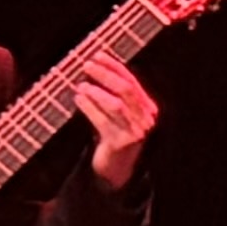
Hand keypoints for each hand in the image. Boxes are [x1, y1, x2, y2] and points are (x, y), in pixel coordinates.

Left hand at [72, 57, 161, 186]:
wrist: (116, 169)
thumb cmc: (113, 137)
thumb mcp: (119, 115)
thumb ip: (113, 96)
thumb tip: (93, 70)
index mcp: (147, 108)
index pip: (132, 81)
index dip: (114, 67)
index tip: (98, 55)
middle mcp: (145, 119)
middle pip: (126, 90)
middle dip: (106, 75)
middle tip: (87, 66)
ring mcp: (135, 131)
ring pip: (116, 105)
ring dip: (97, 92)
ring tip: (81, 85)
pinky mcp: (121, 143)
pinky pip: (103, 122)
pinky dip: (89, 108)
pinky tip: (79, 100)